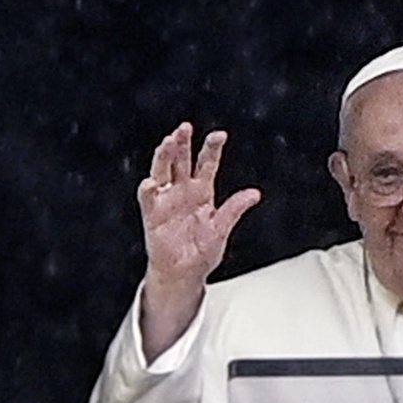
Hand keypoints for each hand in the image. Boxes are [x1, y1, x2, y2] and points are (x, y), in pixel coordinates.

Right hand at [136, 123, 260, 356]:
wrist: (184, 274)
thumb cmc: (201, 252)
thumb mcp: (222, 229)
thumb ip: (235, 209)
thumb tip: (254, 194)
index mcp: (202, 192)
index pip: (206, 163)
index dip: (212, 148)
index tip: (219, 135)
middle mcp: (182, 191)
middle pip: (180, 160)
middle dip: (182, 143)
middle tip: (185, 128)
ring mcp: (166, 200)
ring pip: (162, 170)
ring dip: (164, 156)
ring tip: (168, 143)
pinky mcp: (153, 214)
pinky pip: (148, 198)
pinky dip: (149, 189)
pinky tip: (151, 182)